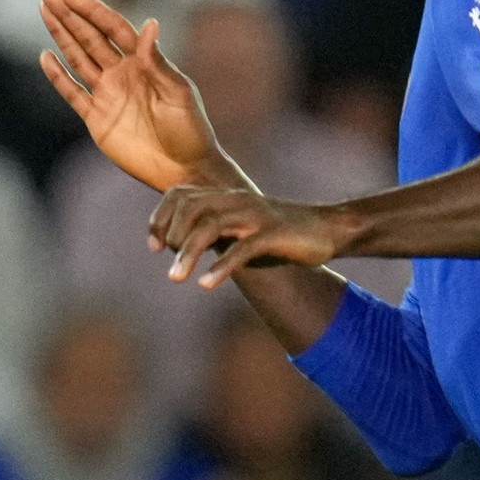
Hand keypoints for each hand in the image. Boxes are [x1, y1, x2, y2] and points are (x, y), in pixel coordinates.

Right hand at [35, 0, 237, 192]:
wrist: (183, 169)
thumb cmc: (190, 129)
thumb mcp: (178, 92)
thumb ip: (157, 61)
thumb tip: (150, 23)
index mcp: (143, 62)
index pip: (113, 28)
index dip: (92, 10)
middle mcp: (122, 73)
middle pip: (90, 37)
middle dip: (69, 14)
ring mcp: (107, 94)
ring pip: (78, 58)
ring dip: (61, 35)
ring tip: (44, 11)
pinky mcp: (96, 119)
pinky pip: (72, 93)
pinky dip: (58, 76)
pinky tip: (45, 56)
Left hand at [147, 186, 338, 287]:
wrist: (325, 229)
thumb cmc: (277, 235)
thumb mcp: (238, 230)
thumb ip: (210, 232)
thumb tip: (177, 246)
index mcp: (224, 197)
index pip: (180, 195)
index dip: (161, 218)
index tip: (154, 247)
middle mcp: (236, 200)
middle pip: (191, 208)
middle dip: (172, 237)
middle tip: (171, 270)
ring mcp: (255, 215)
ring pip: (211, 225)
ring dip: (189, 253)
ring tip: (175, 278)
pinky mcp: (274, 233)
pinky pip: (243, 248)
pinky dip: (222, 266)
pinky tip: (207, 284)